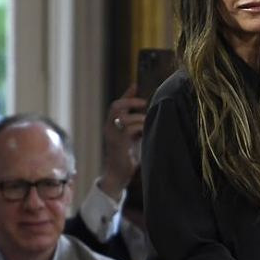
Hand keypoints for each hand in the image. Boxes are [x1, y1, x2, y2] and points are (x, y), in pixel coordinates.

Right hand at [100, 84, 146, 198]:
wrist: (118, 175)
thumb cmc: (128, 156)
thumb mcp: (133, 137)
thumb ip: (138, 125)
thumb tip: (150, 113)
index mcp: (112, 124)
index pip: (117, 104)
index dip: (126, 94)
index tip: (136, 85)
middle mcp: (109, 126)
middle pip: (116, 105)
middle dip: (130, 100)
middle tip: (144, 102)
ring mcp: (112, 135)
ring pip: (124, 117)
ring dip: (139, 118)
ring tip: (148, 123)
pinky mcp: (118, 144)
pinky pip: (129, 129)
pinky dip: (140, 127)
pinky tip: (146, 132)